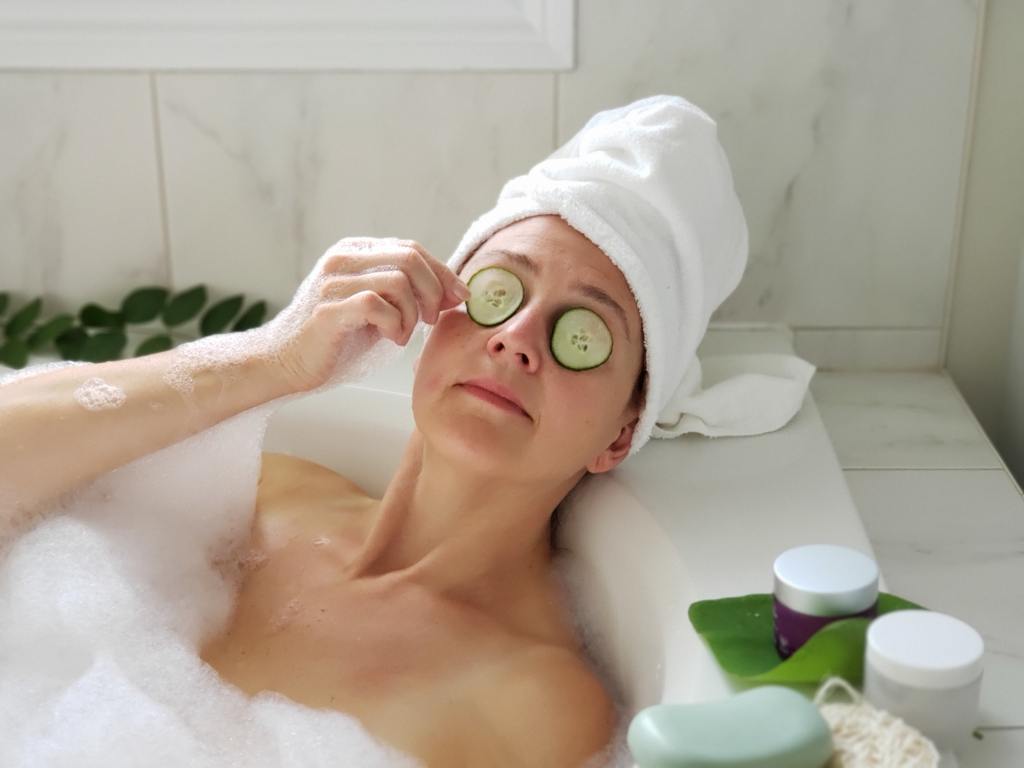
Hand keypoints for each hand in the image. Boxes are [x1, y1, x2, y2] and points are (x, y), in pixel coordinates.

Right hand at [273, 237, 469, 393]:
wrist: (284, 361)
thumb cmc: (336, 338)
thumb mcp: (377, 308)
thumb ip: (407, 293)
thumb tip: (455, 291)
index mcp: (355, 252)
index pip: (412, 248)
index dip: (442, 272)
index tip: (459, 297)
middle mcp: (342, 260)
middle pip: (410, 258)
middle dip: (434, 291)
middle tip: (431, 319)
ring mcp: (333, 283)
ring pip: (398, 281)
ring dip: (413, 313)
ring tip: (403, 334)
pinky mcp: (328, 310)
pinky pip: (377, 305)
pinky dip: (395, 325)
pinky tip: (391, 339)